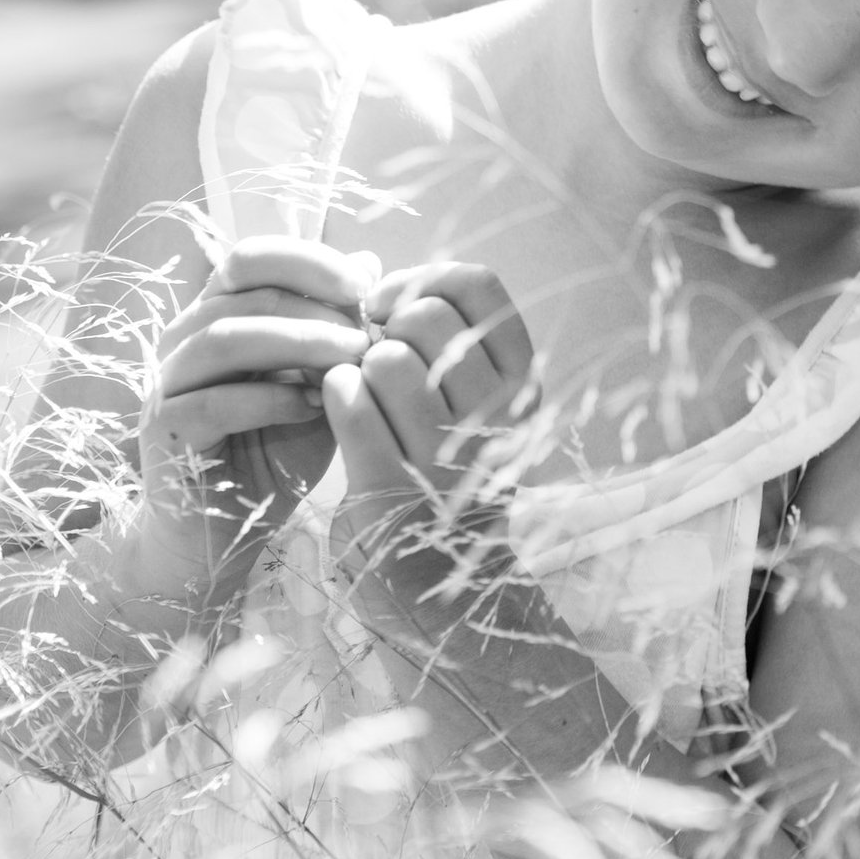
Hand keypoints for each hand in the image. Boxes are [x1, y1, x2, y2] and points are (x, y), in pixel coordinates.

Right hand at [134, 236, 377, 592]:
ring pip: (224, 338)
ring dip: (296, 341)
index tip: (364, 286)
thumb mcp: (321, 385)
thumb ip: (337, 329)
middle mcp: (184, 339)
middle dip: (315, 305)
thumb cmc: (275, 449)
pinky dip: (268, 398)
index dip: (308, 261)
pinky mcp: (165, 432)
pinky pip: (213, 402)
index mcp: (217, 315)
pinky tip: (311, 407)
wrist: (223, 531)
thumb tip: (368, 263)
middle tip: (366, 332)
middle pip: (242, 291)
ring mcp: (167, 383)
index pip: (251, 258)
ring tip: (350, 358)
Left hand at [324, 262, 534, 580]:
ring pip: (384, 358)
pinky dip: (335, 396)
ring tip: (361, 394)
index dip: (425, 278)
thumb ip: (442, 340)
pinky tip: (343, 410)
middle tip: (375, 360)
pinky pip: (348, 401)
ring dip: (357, 367)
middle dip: (384, 329)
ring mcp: (447, 454)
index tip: (392, 304)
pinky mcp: (392, 487)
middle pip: (424, 317)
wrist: (443, 587)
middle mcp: (498, 417)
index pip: (479, 287)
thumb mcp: (475, 408)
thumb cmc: (448, 478)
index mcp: (524, 386)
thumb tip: (373, 270)